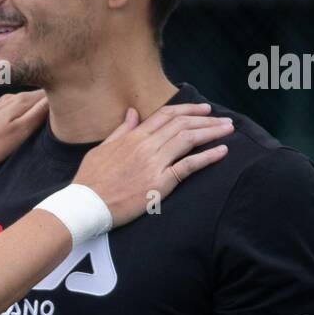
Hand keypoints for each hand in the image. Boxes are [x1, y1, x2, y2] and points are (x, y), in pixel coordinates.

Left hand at [0, 90, 48, 181]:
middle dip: (40, 99)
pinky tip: (7, 118)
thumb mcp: (21, 131)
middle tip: (54, 105)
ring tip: (33, 112)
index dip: (55, 95)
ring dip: (23, 105)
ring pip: (12, 102)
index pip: (43, 93)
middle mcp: (4, 100)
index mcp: (18, 102)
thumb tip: (54, 96)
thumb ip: (38, 113)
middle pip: (28, 96)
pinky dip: (7, 112)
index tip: (66, 98)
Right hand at [73, 103, 232, 227]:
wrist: (85, 205)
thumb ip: (121, 130)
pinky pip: (188, 166)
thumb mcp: (102, 149)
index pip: (165, 116)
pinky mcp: (158, 184)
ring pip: (188, 139)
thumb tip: (133, 113)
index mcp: (132, 137)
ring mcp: (153, 164)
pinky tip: (222, 151)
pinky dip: (207, 157)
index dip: (188, 110)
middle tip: (223, 119)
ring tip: (228, 129)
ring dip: (211, 132)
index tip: (203, 109)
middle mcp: (145, 146)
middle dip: (206, 119)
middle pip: (182, 124)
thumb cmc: (90, 180)